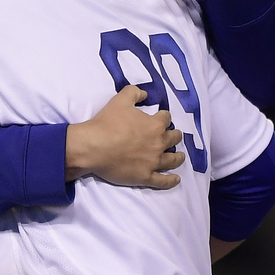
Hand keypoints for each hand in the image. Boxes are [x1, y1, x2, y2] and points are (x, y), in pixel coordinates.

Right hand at [65, 85, 184, 188]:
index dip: (163, 116)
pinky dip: (171, 180)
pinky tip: (176, 179)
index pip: (166, 118)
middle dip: (174, 135)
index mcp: (155, 125)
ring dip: (178, 157)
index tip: (161, 117)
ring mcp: (153, 162)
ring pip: (172, 160)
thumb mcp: (120, 100)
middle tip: (173, 136)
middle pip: (173, 139)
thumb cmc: (107, 122)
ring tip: (180, 157)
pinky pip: (163, 181)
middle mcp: (158, 144)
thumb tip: (145, 94)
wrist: (94, 146)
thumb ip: (134, 93)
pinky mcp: (145, 176)